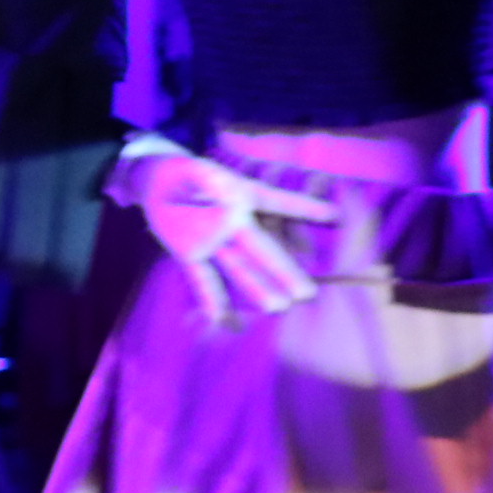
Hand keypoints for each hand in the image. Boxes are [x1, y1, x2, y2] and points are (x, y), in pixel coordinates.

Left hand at [125, 148, 335, 321]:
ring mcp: (215, 244)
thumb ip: (207, 179)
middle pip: (264, 250)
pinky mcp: (192, 256)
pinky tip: (227, 323)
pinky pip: (204, 281)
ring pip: (240, 269)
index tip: (335, 216)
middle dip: (285, 271)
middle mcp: (234, 225)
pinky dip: (214, 301)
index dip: (306, 208)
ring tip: (277, 308)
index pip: (279, 203)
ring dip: (258, 288)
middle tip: (307, 293)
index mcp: (241, 198)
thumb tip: (229, 192)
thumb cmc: (184, 173)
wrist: (157, 185)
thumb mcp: (195, 169)